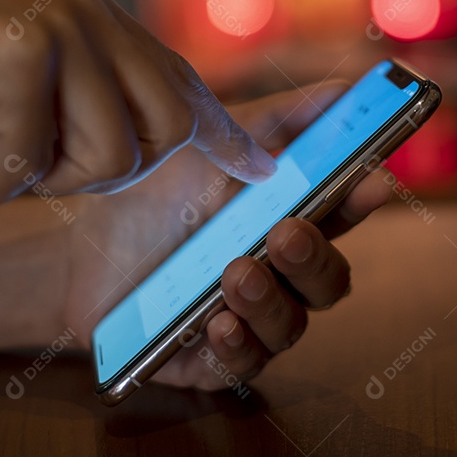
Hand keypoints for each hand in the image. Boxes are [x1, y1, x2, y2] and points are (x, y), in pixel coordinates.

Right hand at [0, 0, 274, 207]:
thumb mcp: (12, 45)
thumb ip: (70, 77)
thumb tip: (119, 141)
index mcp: (93, 11)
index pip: (179, 76)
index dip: (223, 131)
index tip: (260, 168)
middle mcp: (90, 14)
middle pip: (165, 127)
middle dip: (114, 172)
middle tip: (48, 172)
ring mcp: (59, 30)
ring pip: (110, 154)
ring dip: (46, 181)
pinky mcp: (17, 57)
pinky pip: (27, 166)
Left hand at [63, 82, 392, 390]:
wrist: (82, 246)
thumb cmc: (155, 193)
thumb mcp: (208, 143)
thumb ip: (275, 122)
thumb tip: (343, 90)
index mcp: (287, 220)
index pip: (342, 216)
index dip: (363, 199)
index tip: (373, 179)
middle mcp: (278, 275)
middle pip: (329, 281)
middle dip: (315, 258)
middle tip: (286, 232)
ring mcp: (246, 319)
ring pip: (290, 326)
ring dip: (271, 300)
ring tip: (237, 271)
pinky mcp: (206, 360)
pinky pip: (239, 366)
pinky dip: (236, 344)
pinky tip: (217, 322)